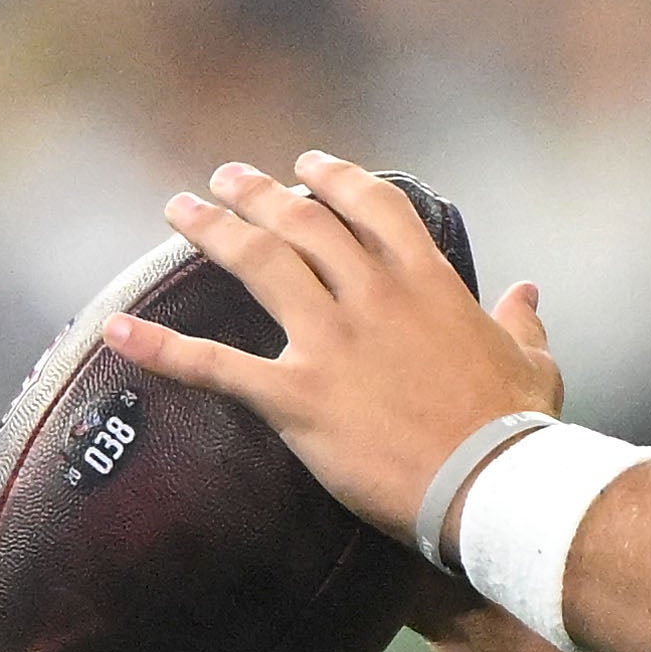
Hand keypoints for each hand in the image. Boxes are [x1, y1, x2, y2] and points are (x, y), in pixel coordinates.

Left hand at [105, 153, 563, 546]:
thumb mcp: (535, 364)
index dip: (335, 179)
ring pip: (259, 264)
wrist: (493, 485)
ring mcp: (331, 343)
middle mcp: (373, 297)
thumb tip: (526, 293)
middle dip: (260, 193)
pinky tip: (115, 332)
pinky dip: (159, 349)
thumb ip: (522, 322)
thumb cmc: (519, 431)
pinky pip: (215, 366)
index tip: (307, 165)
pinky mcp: (297, 397)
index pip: (374, 208)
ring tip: (179, 209)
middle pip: (304, 223)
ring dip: (213, 230)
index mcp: (429, 284)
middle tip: (227, 179)